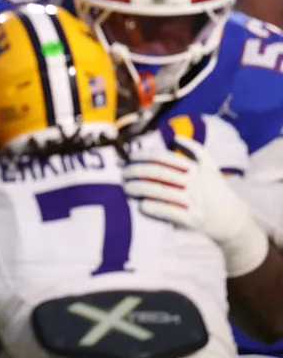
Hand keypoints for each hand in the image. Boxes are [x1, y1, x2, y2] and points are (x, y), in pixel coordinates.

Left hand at [123, 135, 268, 276]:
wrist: (233, 220)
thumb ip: (196, 150)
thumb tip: (176, 136)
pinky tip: (141, 205)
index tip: (131, 157)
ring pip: (159, 191)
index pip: (164, 157)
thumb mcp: (211, 167)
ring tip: (126, 188)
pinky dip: (152, 207)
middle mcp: (194, 183)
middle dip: (136, 171)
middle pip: (158, 173)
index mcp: (196, 169)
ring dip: (138, 188)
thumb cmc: (216, 190)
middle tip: (124, 173)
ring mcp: (193, 202)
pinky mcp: (191, 219)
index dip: (145, 155)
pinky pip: (167, 211)